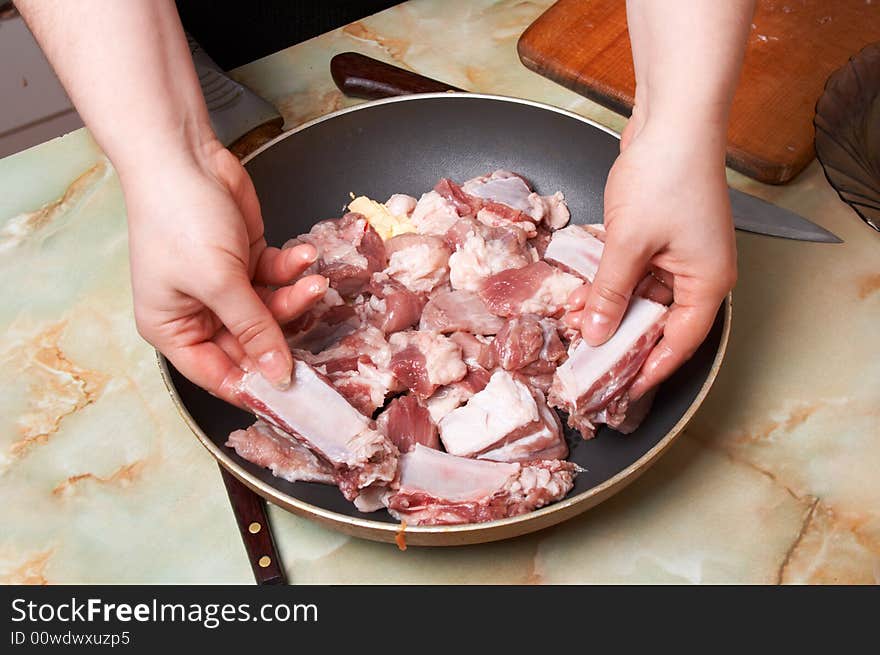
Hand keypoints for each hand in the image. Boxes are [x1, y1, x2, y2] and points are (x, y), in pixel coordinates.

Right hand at [123, 139, 326, 403]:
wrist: (184, 156)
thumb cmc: (179, 219)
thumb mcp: (218, 282)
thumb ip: (254, 329)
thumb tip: (276, 375)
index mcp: (173, 329)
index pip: (218, 375)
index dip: (255, 386)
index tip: (293, 393)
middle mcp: (198, 312)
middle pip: (250, 345)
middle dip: (283, 334)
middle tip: (315, 333)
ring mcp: (223, 286)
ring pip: (270, 312)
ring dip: (295, 298)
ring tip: (314, 283)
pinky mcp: (245, 260)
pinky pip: (275, 279)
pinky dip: (291, 270)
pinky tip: (301, 256)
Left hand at [565, 115, 736, 398]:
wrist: (671, 119)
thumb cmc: (665, 177)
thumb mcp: (628, 243)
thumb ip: (610, 293)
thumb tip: (597, 334)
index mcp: (707, 283)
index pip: (680, 343)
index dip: (650, 369)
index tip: (622, 390)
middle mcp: (697, 273)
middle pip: (660, 322)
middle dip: (621, 338)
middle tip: (587, 359)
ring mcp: (679, 254)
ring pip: (641, 297)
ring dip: (610, 309)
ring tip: (576, 326)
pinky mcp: (660, 237)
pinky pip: (634, 272)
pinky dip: (610, 283)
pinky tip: (582, 294)